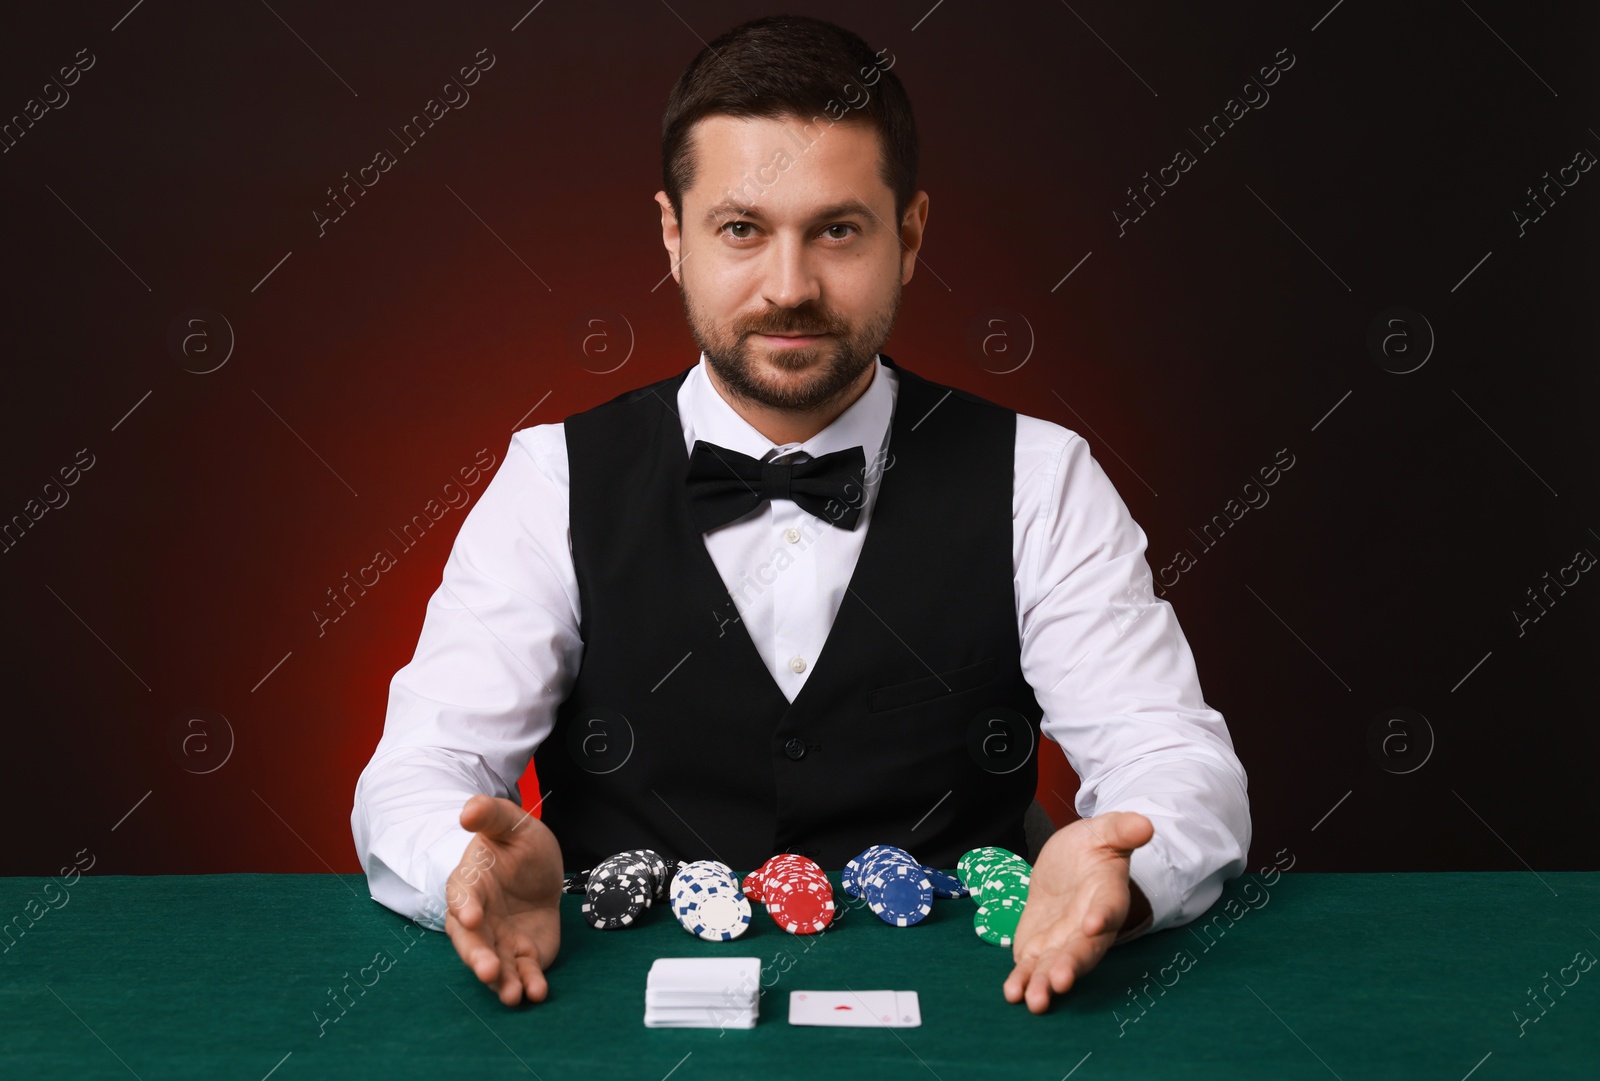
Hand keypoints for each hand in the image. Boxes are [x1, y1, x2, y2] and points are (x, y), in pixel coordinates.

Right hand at [444, 794, 563, 1005]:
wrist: (539, 869)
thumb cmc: (516, 844)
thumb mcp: (511, 822)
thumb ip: (491, 814)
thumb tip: (468, 810)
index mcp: (469, 883)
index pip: (461, 896)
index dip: (464, 906)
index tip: (471, 917)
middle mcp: (477, 918)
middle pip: (471, 942)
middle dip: (477, 958)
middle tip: (488, 971)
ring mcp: (498, 940)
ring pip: (494, 965)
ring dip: (501, 982)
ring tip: (511, 995)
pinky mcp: (522, 954)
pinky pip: (522, 973)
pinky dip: (528, 984)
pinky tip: (537, 992)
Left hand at [1003, 810, 1153, 1013]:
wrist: (1069, 864)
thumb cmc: (1092, 848)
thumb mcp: (1104, 831)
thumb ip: (1122, 829)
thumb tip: (1145, 824)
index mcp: (1107, 894)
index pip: (1108, 906)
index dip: (1103, 916)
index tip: (1095, 925)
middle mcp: (1088, 926)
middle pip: (1083, 949)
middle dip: (1071, 965)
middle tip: (1060, 981)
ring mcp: (1064, 940)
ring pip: (1056, 965)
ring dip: (1045, 983)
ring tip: (1035, 1001)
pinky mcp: (1039, 946)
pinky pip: (1032, 966)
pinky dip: (1023, 980)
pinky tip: (1013, 993)